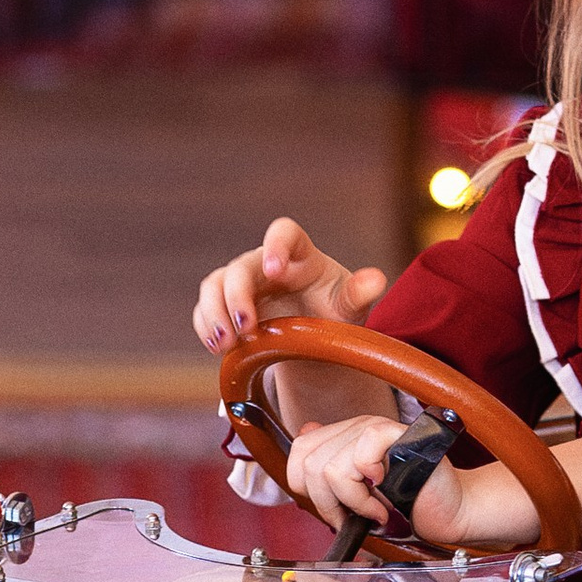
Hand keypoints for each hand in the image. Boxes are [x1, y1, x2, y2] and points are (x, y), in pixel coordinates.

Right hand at [194, 216, 387, 354]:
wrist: (315, 337)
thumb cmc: (335, 312)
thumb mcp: (350, 307)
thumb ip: (358, 293)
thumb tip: (376, 279)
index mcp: (300, 255)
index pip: (284, 233)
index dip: (276, 247)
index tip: (275, 269)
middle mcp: (266, 264)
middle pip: (241, 267)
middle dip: (238, 296)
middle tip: (246, 327)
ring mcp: (243, 284)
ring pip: (215, 284)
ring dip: (214, 313)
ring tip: (225, 343)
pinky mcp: (226, 305)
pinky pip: (205, 309)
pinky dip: (206, 326)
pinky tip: (217, 348)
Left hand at [281, 411, 409, 532]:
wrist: (449, 511)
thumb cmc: (407, 505)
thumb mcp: (356, 495)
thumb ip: (329, 471)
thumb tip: (303, 432)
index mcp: (346, 436)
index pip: (300, 450)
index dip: (306, 486)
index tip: (332, 508)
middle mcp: (359, 427)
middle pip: (309, 464)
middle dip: (327, 503)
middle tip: (353, 516)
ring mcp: (378, 429)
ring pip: (329, 468)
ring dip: (350, 502)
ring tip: (373, 510)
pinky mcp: (398, 436)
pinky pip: (360, 458)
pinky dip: (365, 493)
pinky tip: (383, 501)